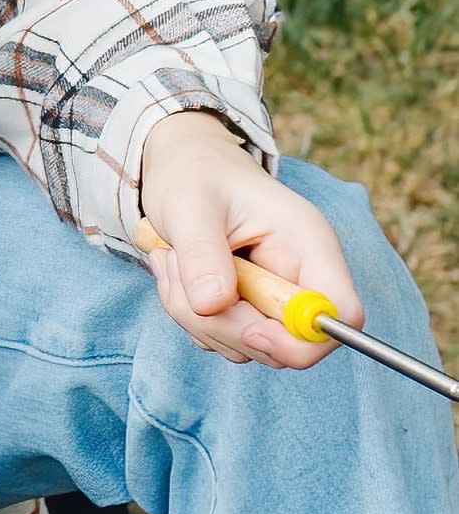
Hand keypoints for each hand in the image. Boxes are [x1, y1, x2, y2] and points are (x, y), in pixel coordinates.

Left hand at [137, 111, 360, 369]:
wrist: (183, 169)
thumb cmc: (194, 177)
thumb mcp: (190, 206)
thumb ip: (203, 254)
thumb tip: (213, 305)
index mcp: (310, 245)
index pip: (341, 316)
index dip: (302, 340)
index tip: (249, 331)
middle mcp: (301, 276)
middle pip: (285, 343)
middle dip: (222, 324)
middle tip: (176, 271)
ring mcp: (272, 297)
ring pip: (243, 344)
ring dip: (194, 315)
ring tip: (172, 260)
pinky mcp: (244, 308)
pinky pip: (218, 336)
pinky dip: (186, 314)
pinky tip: (174, 272)